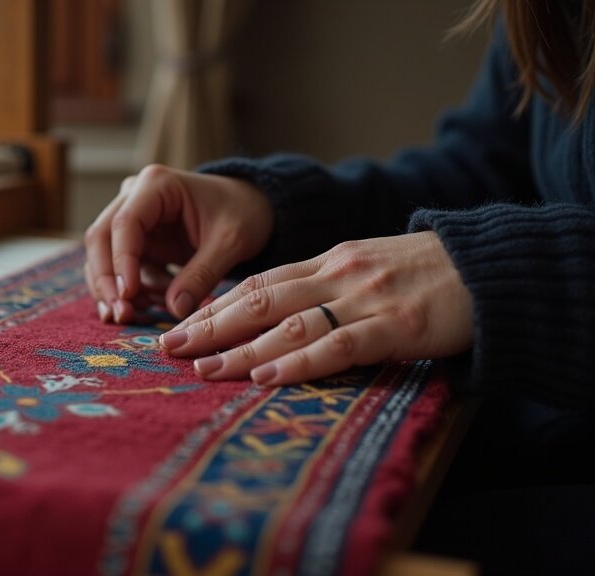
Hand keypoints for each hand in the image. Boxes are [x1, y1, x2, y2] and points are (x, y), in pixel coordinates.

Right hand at [84, 165, 273, 323]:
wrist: (251, 208)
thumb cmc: (243, 214)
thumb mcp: (230, 243)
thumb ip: (201, 275)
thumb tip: (173, 310)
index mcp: (156, 184)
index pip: (124, 223)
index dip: (121, 261)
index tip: (128, 295)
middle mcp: (134, 197)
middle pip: (100, 239)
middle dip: (106, 280)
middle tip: (121, 314)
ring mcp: (131, 220)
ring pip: (102, 257)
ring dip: (113, 290)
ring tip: (136, 316)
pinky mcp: (136, 243)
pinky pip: (119, 271)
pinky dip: (129, 293)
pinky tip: (152, 306)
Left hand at [160, 232, 473, 384]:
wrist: (489, 266)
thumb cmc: (425, 273)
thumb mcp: (365, 268)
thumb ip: (322, 287)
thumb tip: (273, 315)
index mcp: (327, 261)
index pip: (258, 283)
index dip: (215, 306)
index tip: (179, 326)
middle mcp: (337, 274)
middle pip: (261, 299)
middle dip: (212, 325)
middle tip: (171, 347)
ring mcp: (365, 298)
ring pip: (290, 322)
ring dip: (242, 347)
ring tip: (205, 368)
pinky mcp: (395, 325)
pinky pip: (339, 345)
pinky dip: (299, 361)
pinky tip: (266, 376)